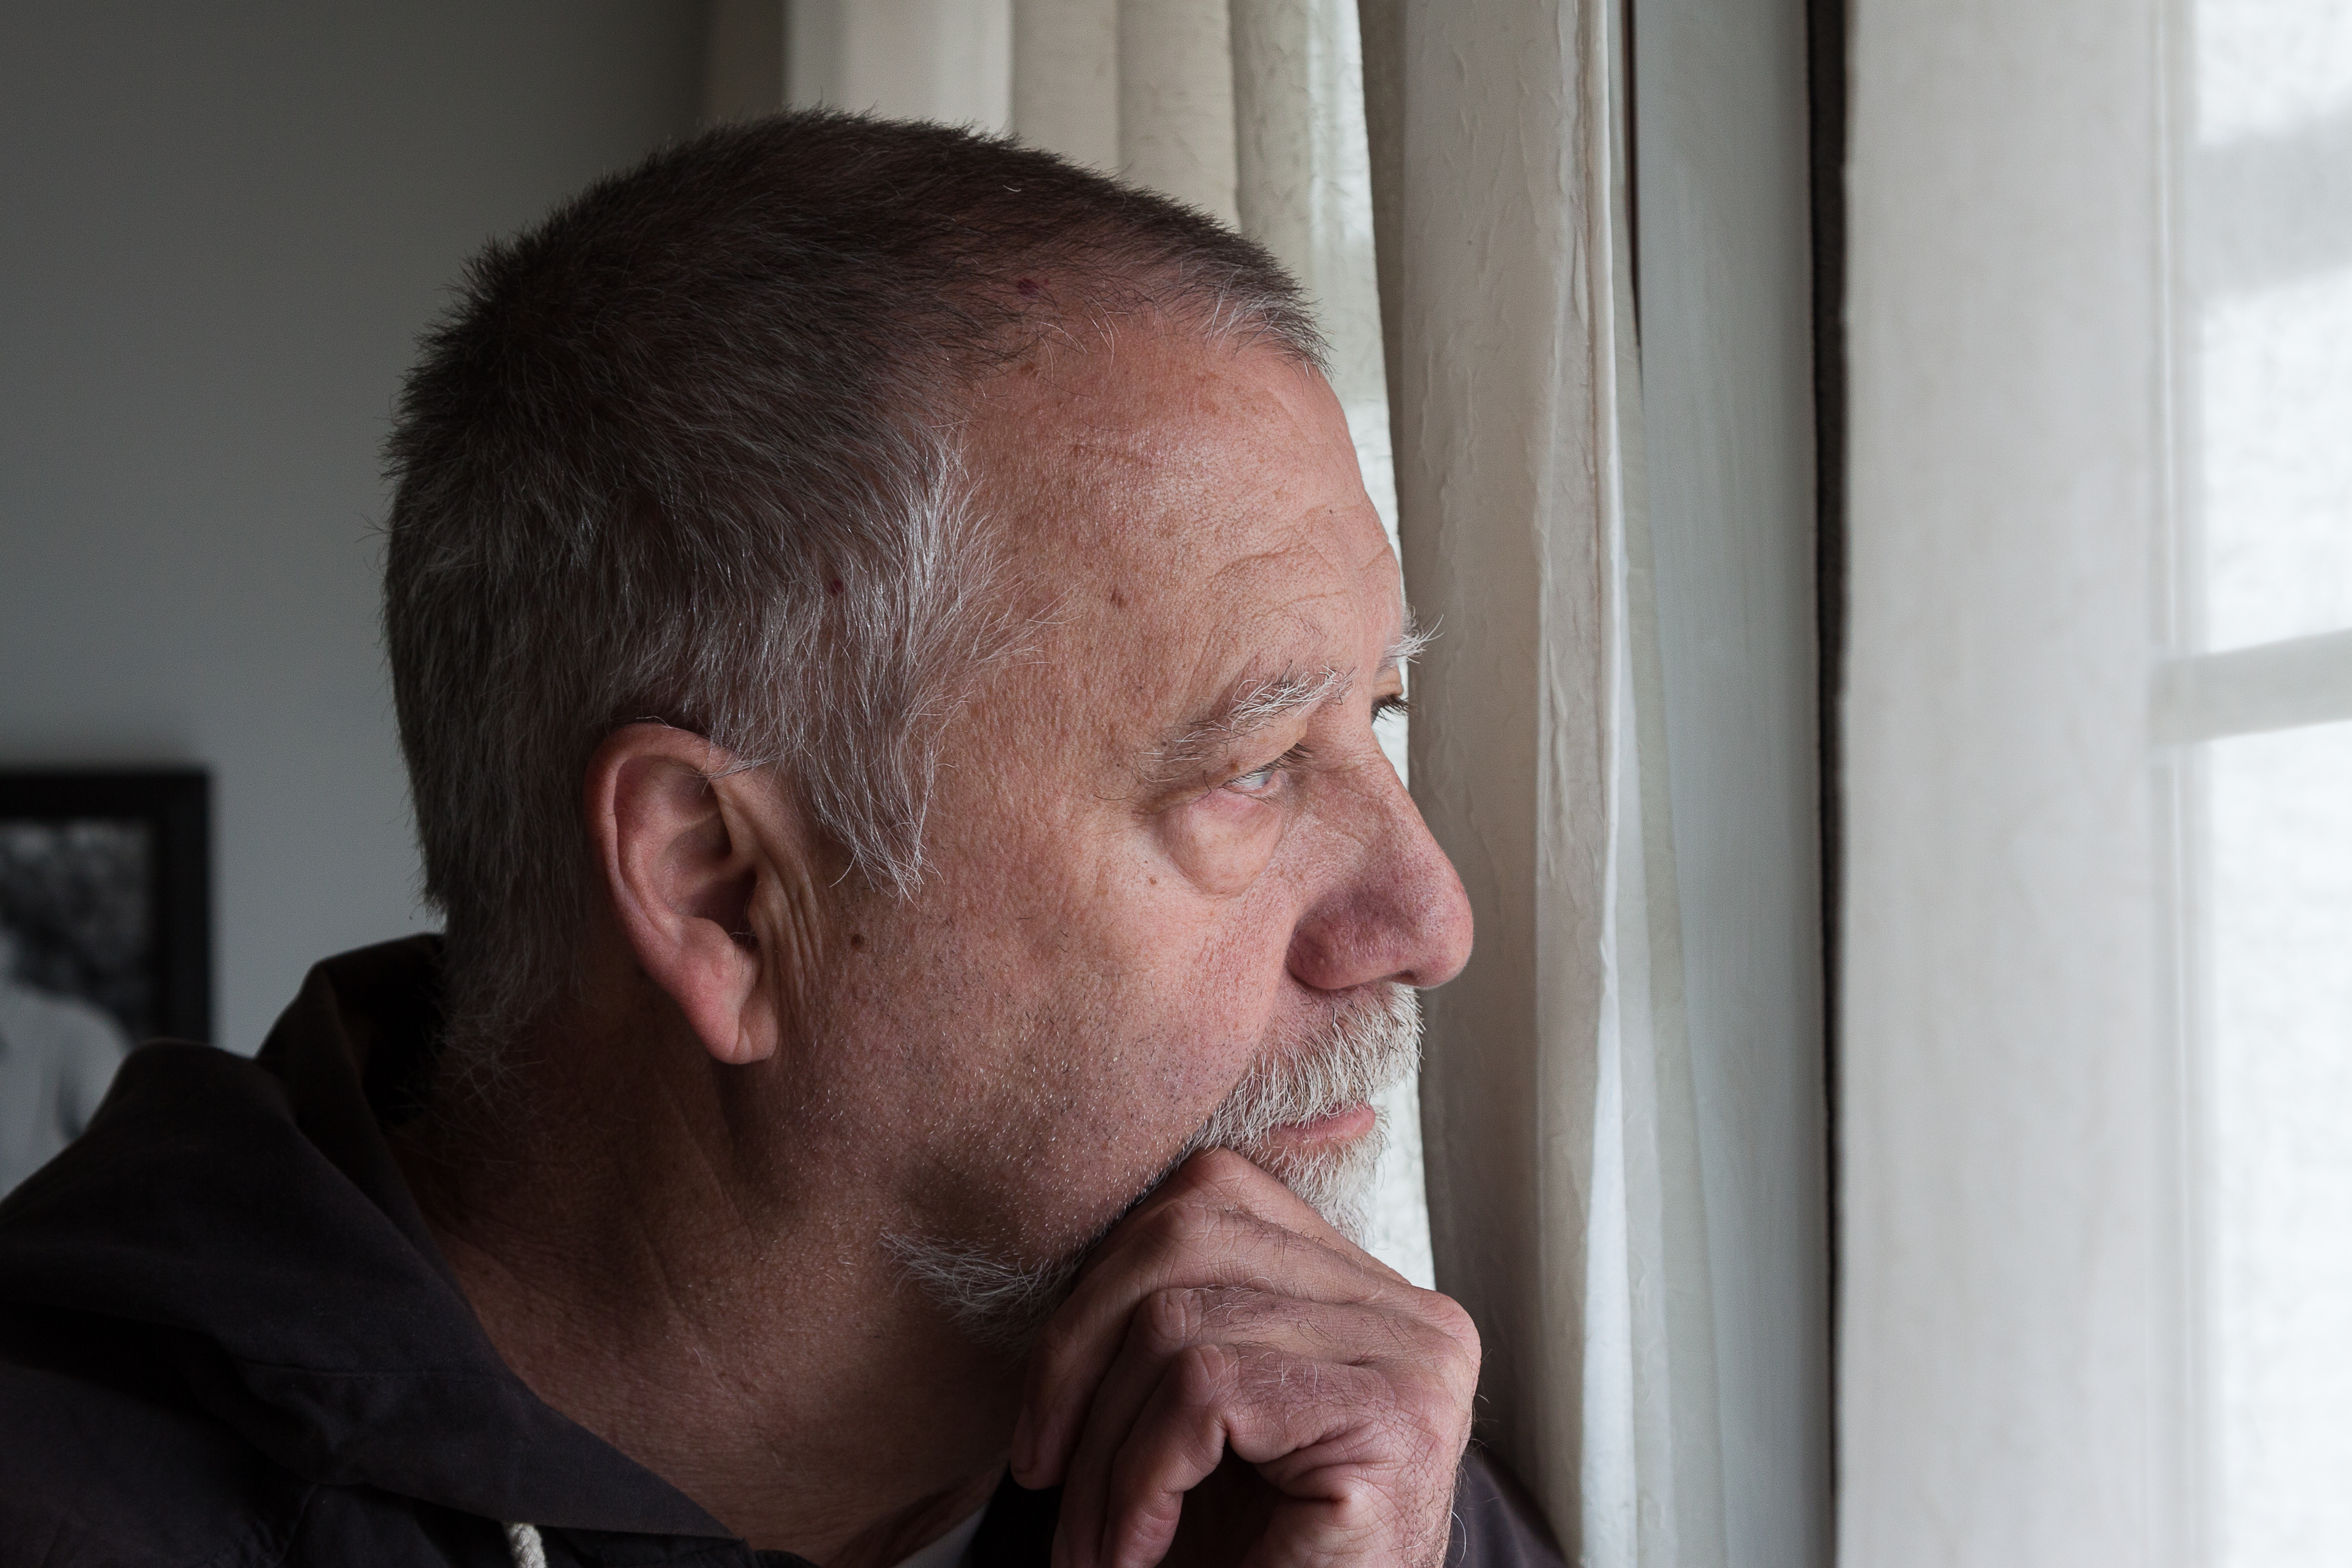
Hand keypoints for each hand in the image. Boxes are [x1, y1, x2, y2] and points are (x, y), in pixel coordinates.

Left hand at [1008, 1148, 1480, 1567]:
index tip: (1048, 1410)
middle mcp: (1409, 1308)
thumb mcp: (1198, 1420)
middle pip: (1184, 1236)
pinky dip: (1139, 1481)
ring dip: (1102, 1451)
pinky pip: (1204, 1393)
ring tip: (1095, 1544)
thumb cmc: (1253, 1558)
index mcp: (1366, 1287)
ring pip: (1177, 1323)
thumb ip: (1169, 1312)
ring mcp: (1413, 1356)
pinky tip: (1139, 1550)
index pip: (1208, 1197)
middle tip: (1042, 1470)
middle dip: (1076, 1354)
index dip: (1099, 1288)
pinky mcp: (1393, 1417)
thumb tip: (1070, 1219)